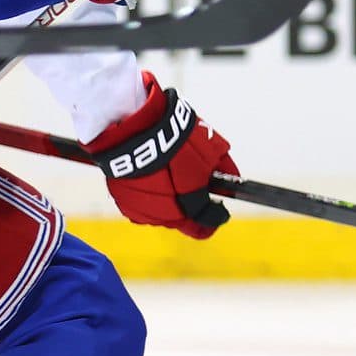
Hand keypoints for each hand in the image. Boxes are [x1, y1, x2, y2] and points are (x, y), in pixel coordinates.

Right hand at [82, 76, 236, 238]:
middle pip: (180, 221)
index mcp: (188, 209)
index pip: (203, 229)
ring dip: (166, 199)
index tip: (215, 206)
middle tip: (189, 178)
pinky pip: (139, 203)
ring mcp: (139, 209)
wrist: (132, 126)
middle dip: (188, 204)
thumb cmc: (177, 139)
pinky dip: (146, 192)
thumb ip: (226, 171)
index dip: (211, 217)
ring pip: (158, 213)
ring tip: (167, 171)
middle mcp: (162, 216)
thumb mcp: (213, 151)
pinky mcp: (121, 199)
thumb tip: (234, 182)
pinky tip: (149, 172)